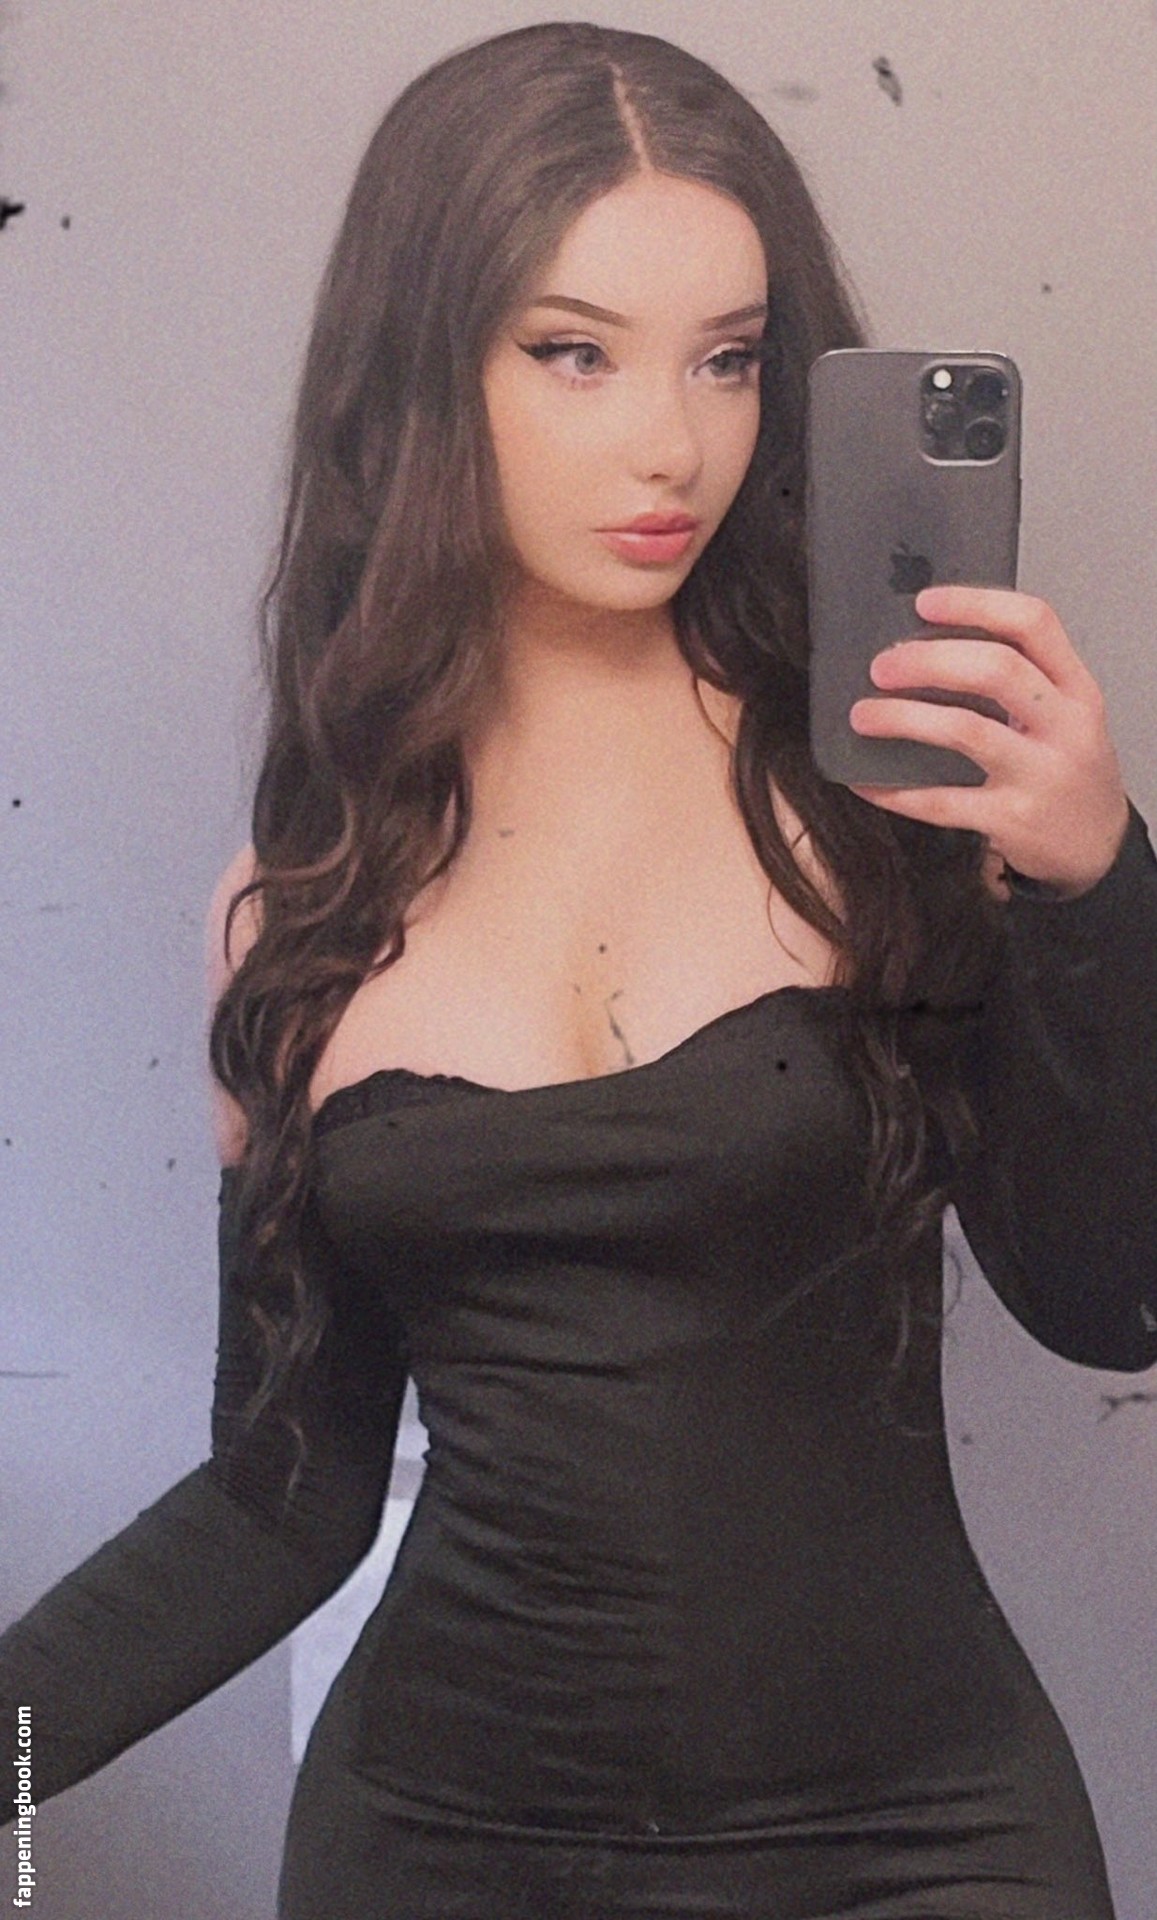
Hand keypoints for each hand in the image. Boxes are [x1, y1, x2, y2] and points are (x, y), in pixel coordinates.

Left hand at [847, 585, 1129, 897]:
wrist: (1097, 848)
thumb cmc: (1070, 773)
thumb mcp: (1065, 716)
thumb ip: (1020, 681)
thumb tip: (928, 648)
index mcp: (1076, 689)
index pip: (1033, 623)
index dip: (975, 604)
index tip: (924, 603)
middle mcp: (1064, 727)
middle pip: (995, 670)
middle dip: (928, 661)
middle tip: (882, 666)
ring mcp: (1039, 775)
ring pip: (964, 730)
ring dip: (903, 718)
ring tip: (863, 715)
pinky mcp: (1011, 820)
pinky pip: (941, 801)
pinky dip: (895, 790)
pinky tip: (867, 781)